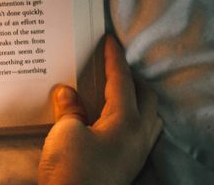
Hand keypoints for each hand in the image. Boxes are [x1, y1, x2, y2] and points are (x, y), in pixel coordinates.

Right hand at [38, 36, 161, 184]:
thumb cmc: (73, 172)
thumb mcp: (65, 133)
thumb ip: (69, 109)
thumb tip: (67, 93)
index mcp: (126, 122)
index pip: (123, 81)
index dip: (115, 59)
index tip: (112, 41)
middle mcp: (139, 137)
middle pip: (146, 99)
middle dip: (133, 79)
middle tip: (115, 67)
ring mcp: (136, 155)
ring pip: (149, 119)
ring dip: (138, 102)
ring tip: (119, 93)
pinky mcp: (127, 169)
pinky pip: (140, 135)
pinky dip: (131, 120)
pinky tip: (113, 123)